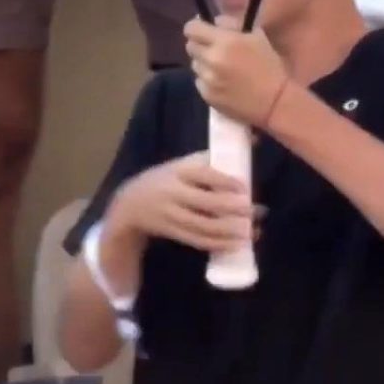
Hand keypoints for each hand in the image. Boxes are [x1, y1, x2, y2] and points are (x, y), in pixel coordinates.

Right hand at [106, 151, 260, 252]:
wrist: (129, 206)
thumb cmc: (165, 180)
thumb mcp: (181, 164)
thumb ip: (211, 158)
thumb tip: (253, 139)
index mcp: (178, 171)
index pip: (202, 174)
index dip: (224, 180)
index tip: (244, 186)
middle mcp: (174, 193)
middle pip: (205, 202)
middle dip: (231, 208)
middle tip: (253, 210)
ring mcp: (172, 215)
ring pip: (203, 226)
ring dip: (228, 230)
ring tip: (251, 230)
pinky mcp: (173, 233)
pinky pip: (198, 241)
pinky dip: (218, 244)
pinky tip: (236, 244)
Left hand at [185, 16, 288, 127]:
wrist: (274, 103)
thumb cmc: (269, 66)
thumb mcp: (256, 36)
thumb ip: (231, 24)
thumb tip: (213, 22)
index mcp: (224, 41)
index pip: (191, 28)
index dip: (196, 27)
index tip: (203, 30)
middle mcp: (211, 59)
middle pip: (189, 46)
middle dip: (200, 45)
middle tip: (214, 49)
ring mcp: (207, 79)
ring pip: (194, 64)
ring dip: (204, 63)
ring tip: (221, 68)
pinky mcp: (206, 95)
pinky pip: (199, 81)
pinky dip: (207, 80)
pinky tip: (223, 83)